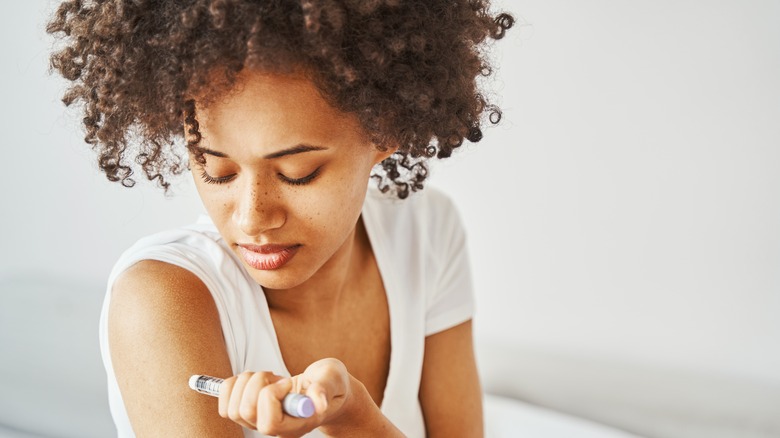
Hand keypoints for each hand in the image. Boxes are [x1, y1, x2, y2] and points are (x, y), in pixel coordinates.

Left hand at [217, 358, 351, 436]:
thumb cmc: (331, 384)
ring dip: (245, 382)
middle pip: (245, 413)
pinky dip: (234, 384)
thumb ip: (325, 388)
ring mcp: (260, 421)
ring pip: (232, 409)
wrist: (326, 387)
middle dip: (256, 383)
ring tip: (267, 377)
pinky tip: (254, 379)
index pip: (269, 424)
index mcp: (296, 425)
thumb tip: (318, 403)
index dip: (271, 397)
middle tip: (276, 376)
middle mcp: (275, 428)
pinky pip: (225, 403)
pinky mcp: (249, 411)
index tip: (288, 382)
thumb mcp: (333, 379)